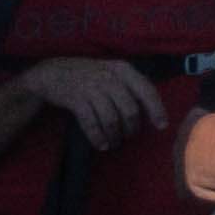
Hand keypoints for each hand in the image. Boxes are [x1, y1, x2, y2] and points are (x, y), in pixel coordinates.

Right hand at [20, 54, 161, 147]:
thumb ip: (131, 86)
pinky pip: (91, 123)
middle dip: (131, 128)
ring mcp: (91, 87)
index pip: (146, 90)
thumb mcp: (112, 73)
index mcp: (123, 69)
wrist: (52, 72)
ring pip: (111, 118)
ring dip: (115, 135)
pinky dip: (97, 136)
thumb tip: (152, 110)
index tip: (162, 126)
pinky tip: (101, 145)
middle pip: (130, 109)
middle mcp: (109, 77)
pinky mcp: (75, 99)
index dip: (156, 110)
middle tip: (129, 137)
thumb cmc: (89, 75)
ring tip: (114, 143)